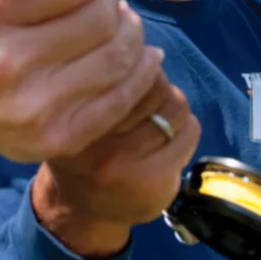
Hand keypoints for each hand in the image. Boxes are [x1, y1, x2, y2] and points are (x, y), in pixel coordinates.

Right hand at [0, 0, 163, 163]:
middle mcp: (7, 60)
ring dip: (130, 31)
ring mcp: (35, 104)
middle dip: (109, 0)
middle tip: (101, 1)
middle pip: (103, 14)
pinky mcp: (58, 136)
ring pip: (120, 53)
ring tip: (119, 24)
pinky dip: (141, 69)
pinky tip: (141, 54)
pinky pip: (123, 96)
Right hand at [31, 72, 200, 256]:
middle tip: (149, 96)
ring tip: (160, 117)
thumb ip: (103, 80)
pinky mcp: (153, 182)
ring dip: (174, 106)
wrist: (78, 209)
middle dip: (157, 83)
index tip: (135, 66)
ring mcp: (124, 164)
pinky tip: (169, 139)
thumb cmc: (82, 146)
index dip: (136, 62)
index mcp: (71, 111)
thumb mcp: (75, 108)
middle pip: (153, 83)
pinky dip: (186, 130)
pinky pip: (189, 134)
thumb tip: (145, 51)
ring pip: (176, 105)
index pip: (122, 67)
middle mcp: (94, 138)